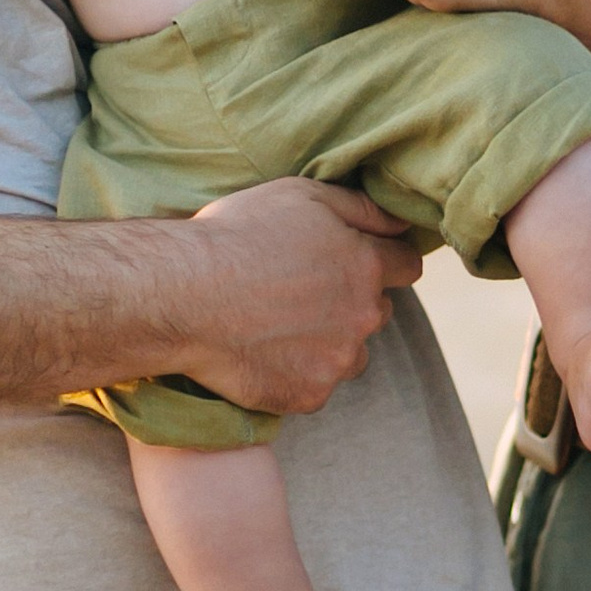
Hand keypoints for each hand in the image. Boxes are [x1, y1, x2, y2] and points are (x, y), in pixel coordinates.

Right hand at [168, 177, 423, 413]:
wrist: (183, 296)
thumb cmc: (237, 235)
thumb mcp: (302, 195)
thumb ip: (361, 209)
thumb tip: (403, 222)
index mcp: (366, 265)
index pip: (407, 265)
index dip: (387, 259)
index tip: (362, 259)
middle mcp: (363, 317)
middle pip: (377, 311)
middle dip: (351, 301)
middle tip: (301, 290)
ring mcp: (337, 361)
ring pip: (349, 353)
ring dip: (328, 342)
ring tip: (278, 325)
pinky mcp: (308, 395)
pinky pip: (315, 386)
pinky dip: (295, 373)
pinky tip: (262, 352)